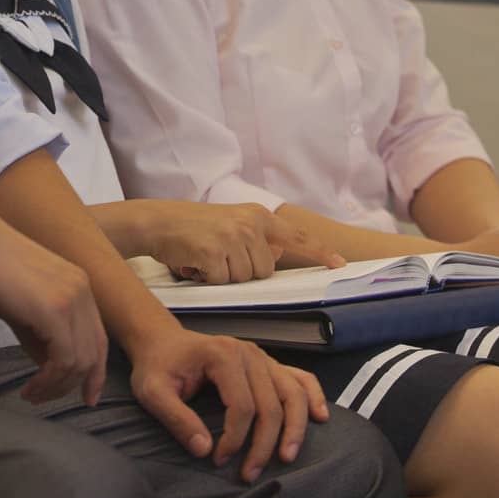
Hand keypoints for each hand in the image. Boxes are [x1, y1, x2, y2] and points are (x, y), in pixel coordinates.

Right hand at [0, 205, 108, 404]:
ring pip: (81, 362)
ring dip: (57, 387)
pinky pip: (64, 359)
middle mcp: (83, 292)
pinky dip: (49, 381)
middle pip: (95, 354)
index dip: (95, 373)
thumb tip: (49, 370)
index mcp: (80, 287)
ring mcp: (71, 300)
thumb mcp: (26, 307)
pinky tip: (30, 387)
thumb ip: (43, 337)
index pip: (99, 339)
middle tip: (44, 399)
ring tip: (32, 394)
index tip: (84, 397)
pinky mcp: (54, 310)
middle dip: (73, 386)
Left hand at [128, 326, 327, 480]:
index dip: (234, 439)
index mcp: (223, 355)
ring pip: (293, 393)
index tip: (217, 459)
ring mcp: (262, 357)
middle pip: (271, 405)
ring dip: (295, 429)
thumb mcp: (152, 392)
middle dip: (263, 445)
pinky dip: (313, 396)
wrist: (162, 341)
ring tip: (287, 458)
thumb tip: (204, 450)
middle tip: (249, 474)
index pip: (242, 406)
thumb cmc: (157, 366)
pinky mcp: (268, 364)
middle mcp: (249, 352)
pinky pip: (300, 377)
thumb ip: (176, 420)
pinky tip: (320, 418)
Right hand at [144, 200, 344, 283]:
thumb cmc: (194, 226)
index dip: (319, 252)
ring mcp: (232, 237)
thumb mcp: (231, 224)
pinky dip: (208, 278)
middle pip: (265, 270)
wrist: (159, 222)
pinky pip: (223, 282)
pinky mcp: (214, 252)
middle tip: (220, 256)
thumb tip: (277, 255)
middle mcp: (249, 224)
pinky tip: (196, 263)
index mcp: (257, 215)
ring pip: (245, 279)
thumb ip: (256, 238)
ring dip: (225, 276)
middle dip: (244, 271)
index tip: (340, 263)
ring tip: (206, 258)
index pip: (297, 236)